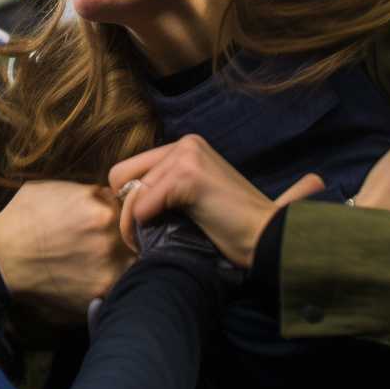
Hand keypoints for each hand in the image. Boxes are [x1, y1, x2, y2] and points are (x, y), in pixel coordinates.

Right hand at [0, 181, 134, 322]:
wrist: (0, 258)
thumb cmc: (23, 218)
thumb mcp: (56, 188)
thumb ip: (91, 193)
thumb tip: (114, 197)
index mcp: (101, 209)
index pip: (131, 207)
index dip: (124, 212)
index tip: (116, 217)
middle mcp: (109, 238)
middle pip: (136, 235)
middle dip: (126, 236)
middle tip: (107, 240)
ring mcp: (107, 269)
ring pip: (133, 260)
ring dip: (124, 259)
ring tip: (103, 259)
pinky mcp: (100, 293)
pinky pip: (120, 285)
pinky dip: (114, 280)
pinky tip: (97, 275)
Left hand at [109, 134, 323, 268]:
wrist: (267, 237)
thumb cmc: (232, 227)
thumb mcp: (194, 197)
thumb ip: (165, 188)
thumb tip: (125, 200)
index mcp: (186, 146)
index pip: (130, 168)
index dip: (128, 200)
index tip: (140, 226)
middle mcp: (185, 144)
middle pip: (122, 175)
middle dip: (124, 210)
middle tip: (138, 238)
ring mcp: (187, 156)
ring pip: (132, 193)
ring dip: (133, 224)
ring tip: (145, 244)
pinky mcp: (189, 175)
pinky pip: (144, 205)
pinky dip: (147, 226)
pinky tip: (164, 238)